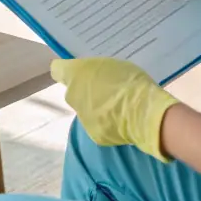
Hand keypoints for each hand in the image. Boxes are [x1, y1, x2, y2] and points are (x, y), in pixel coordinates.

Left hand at [50, 57, 176, 159]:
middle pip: (74, 92)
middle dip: (86, 90)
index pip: (58, 69)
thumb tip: (93, 77)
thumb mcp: (113, 65)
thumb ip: (97, 71)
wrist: (142, 112)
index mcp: (76, 74)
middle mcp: (72, 96)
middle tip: (107, 88)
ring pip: (86, 110)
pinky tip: (123, 121)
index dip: (67, 69)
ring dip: (97, 108)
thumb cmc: (129, 81)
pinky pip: (98, 126)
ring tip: (119, 107)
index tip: (79, 70)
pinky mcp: (94, 135)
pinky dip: (107, 124)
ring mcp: (82, 118)